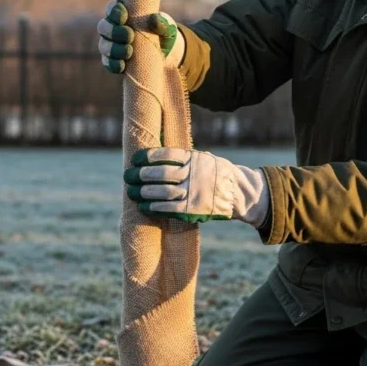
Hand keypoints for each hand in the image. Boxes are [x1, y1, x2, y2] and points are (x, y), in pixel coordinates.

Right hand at [97, 0, 183, 73]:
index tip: (124, 17)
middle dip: (114, 31)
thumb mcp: (166, 28)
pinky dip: (113, 64)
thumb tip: (153, 20)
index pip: (111, 8)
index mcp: (122, 13)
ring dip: (114, 48)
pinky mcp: (111, 61)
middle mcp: (112, 28)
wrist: (164, 55)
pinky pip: (107, 62)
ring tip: (129, 52)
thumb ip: (162, 23)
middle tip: (130, 35)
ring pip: (103, 45)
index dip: (114, 11)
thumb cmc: (161, 34)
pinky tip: (122, 66)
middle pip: (103, 26)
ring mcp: (109, 45)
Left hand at [124, 147, 269, 227]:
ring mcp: (194, 193)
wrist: (239, 193)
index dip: (148, 157)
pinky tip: (143, 206)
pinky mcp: (194, 210)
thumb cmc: (215, 173)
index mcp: (194, 159)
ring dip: (144, 192)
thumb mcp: (204, 158)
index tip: (135, 159)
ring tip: (131, 192)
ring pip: (163, 192)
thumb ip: (184, 158)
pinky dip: (154, 208)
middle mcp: (194, 174)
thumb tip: (154, 156)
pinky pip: (170, 209)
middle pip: (161, 174)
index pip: (166, 155)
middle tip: (128, 176)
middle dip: (141, 175)